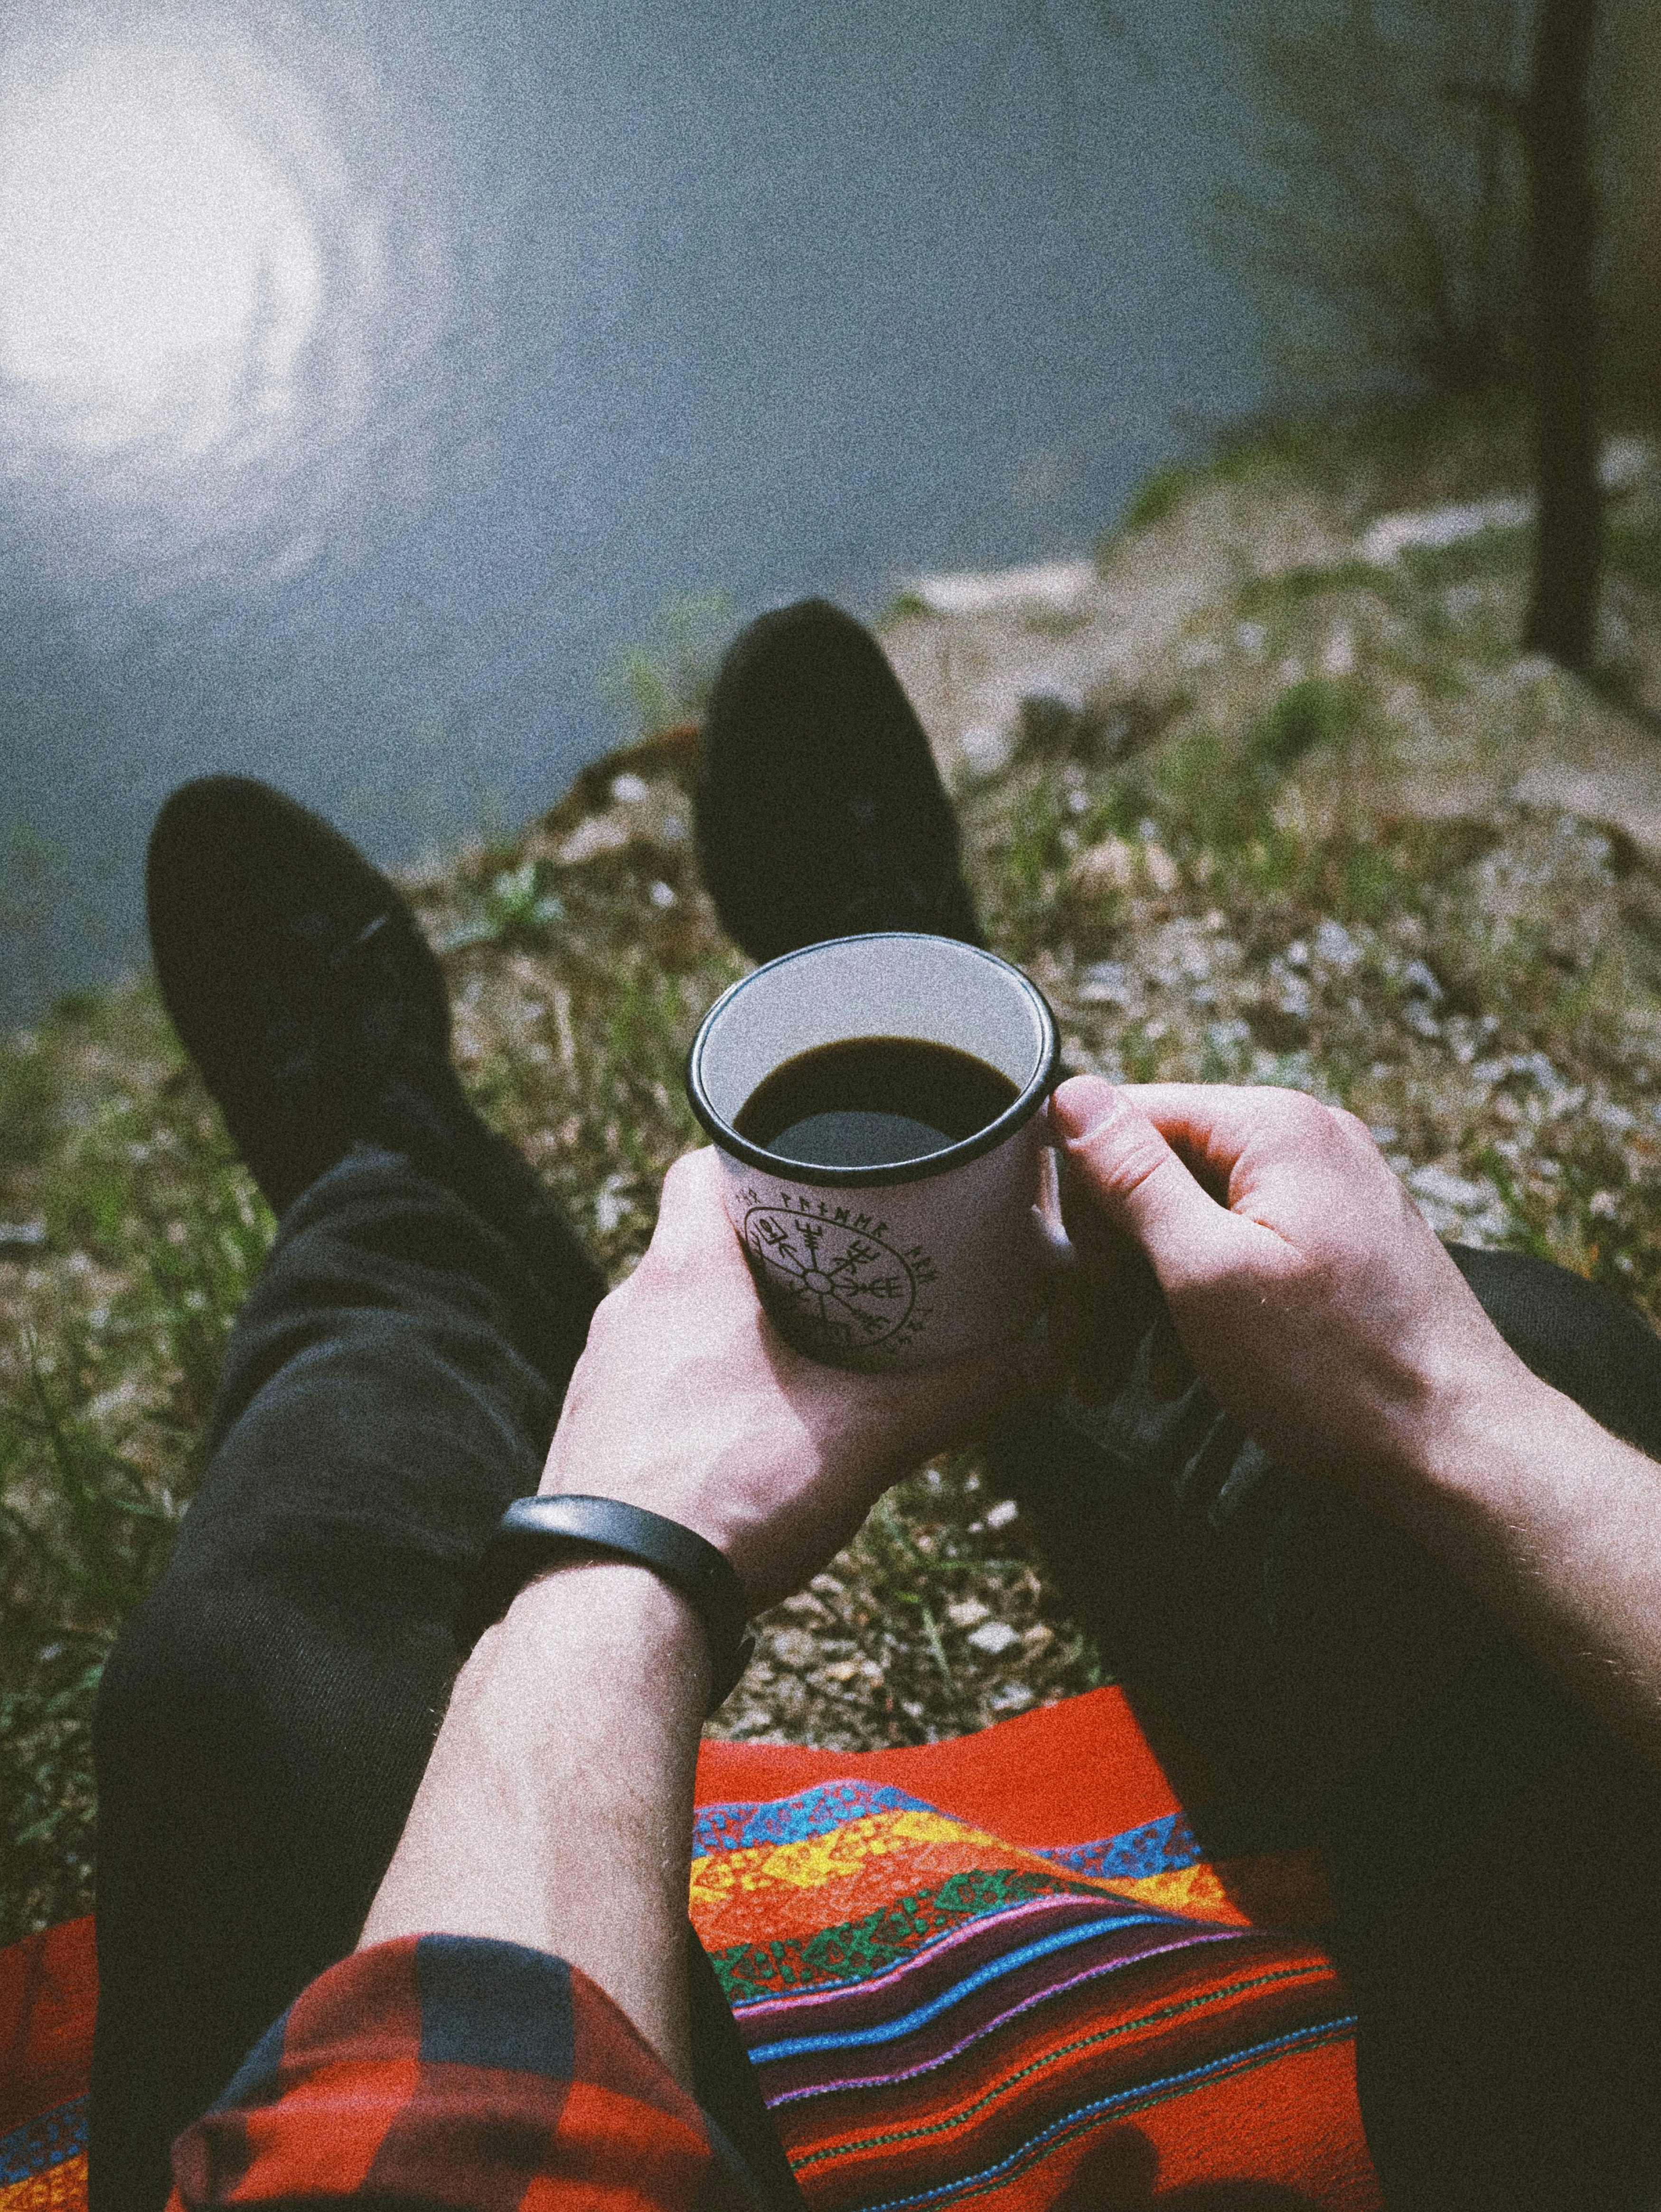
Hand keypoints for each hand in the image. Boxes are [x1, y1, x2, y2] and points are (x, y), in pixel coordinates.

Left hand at [539, 1146, 1043, 1610]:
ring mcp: (603, 1372)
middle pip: (700, 1237)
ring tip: (815, 1341)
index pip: (703, 1162)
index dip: (761, 1155)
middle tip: (848, 1261)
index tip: (821, 1171)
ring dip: (739, 1316)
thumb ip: (964, 1394)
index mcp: (684, 1271)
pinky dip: (708, 1377)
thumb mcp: (867, 1437)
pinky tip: (756, 1418)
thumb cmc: (727, 1498)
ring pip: (678, 1312)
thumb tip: (1047, 1362)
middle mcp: (629, 1307)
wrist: (612, 1609)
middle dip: (774, 1245)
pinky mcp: (597, 1432)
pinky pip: (657, 1375)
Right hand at [1050, 1075, 1541, 1511]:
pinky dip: (1199, 1306)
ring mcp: (1332, 1192)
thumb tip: (1073, 1092)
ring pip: (1197, 1223)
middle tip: (1074, 1350)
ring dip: (1144, 1298)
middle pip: (1162, 1174)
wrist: (1462, 1451)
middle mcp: (1309, 1141)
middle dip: (1108, 1266)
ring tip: (1110, 1380)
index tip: (1055, 1275)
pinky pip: (1244, 1253)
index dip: (1080, 1195)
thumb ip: (1134, 1176)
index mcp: (1275, 1126)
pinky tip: (1176, 1375)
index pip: (1133, 1117)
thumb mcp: (1205, 1270)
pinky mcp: (1343, 1244)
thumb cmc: (1336, 1370)